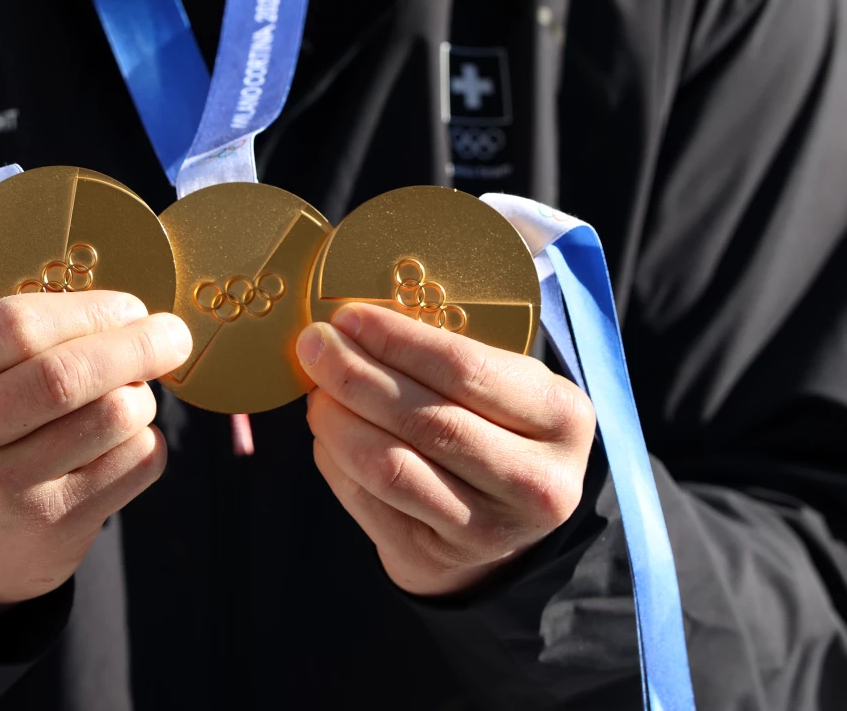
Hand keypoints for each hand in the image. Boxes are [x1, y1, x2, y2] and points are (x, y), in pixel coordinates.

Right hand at [0, 291, 190, 636]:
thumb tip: (112, 306)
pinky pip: (136, 462)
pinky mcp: (49, 530)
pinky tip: (118, 443)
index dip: (91, 310)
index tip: (131, 307)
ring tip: (127, 395)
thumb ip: (3, 329)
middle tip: (172, 335)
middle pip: (68, 376)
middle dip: (138, 346)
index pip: (19, 326)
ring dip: (140, 396)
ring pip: (113, 417)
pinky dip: (144, 440)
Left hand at [298, 304, 593, 596]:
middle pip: (423, 419)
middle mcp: (535, 482)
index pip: (466, 369)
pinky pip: (366, 500)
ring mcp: (487, 530)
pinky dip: (333, 459)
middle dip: (354, 375)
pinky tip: (326, 434)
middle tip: (314, 345)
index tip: (349, 316)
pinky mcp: (433, 558)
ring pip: (387, 465)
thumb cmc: (497, 429)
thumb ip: (448, 357)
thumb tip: (352, 327)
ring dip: (335, 420)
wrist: (504, 524)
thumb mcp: (507, 387)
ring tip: (316, 391)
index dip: (397, 340)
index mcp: (561, 417)